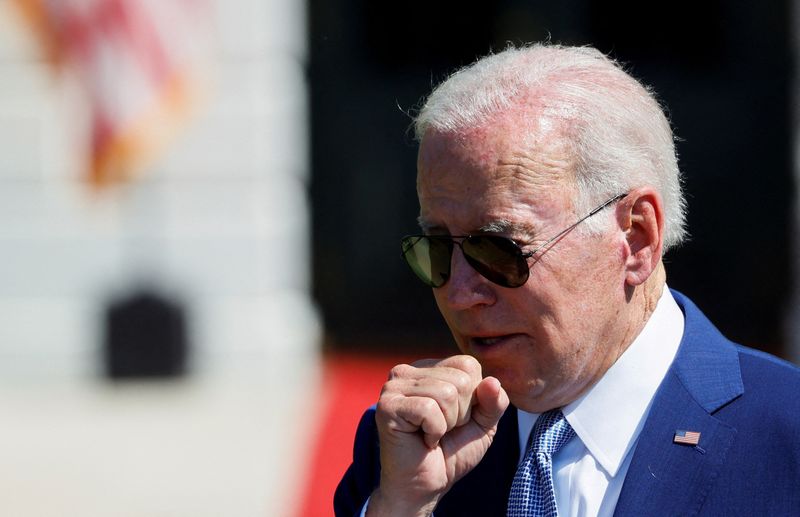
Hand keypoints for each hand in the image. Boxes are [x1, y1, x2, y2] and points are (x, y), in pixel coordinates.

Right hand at [367, 355, 508, 516]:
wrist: (425, 487)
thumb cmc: (451, 452)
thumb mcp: (484, 424)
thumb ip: (494, 401)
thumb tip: (492, 381)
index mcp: (428, 368)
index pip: (468, 364)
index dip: (473, 397)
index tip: (456, 418)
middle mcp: (407, 371)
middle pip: (460, 380)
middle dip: (462, 413)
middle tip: (442, 429)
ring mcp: (393, 387)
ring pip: (446, 394)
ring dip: (447, 424)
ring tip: (432, 434)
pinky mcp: (387, 406)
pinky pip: (428, 410)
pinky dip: (434, 431)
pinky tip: (423, 440)